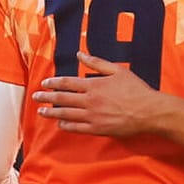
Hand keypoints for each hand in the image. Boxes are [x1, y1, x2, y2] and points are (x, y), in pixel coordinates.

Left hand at [35, 52, 161, 134]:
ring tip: (41, 111)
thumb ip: (96, 62)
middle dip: (46, 97)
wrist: (148, 111)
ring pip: (66, 114)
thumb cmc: (135, 89)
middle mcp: (90, 101)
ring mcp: (92, 116)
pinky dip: (66, 126)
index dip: (53, 83)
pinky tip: (59, 124)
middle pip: (62, 98)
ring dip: (51, 112)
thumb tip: (80, 53)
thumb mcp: (117, 70)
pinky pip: (77, 128)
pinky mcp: (98, 129)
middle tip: (35, 97)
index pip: (67, 83)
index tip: (44, 83)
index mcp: (94, 85)